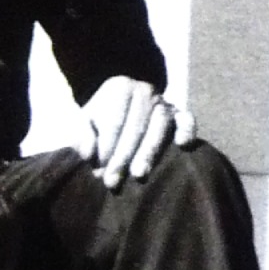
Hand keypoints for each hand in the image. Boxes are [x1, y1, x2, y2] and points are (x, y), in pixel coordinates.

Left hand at [81, 75, 195, 189]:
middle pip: (136, 126)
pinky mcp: (180, 114)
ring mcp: (164, 102)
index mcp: (120, 87)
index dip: (105, 148)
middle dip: (123, 157)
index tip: (98, 172)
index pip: (114, 121)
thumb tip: (88, 154)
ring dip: (149, 152)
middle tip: (112, 182)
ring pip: (160, 126)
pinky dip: (187, 130)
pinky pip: (187, 120)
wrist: (121, 108)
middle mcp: (145, 91)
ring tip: (139, 175)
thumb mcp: (84, 122)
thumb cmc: (99, 122)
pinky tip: (182, 145)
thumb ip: (80, 135)